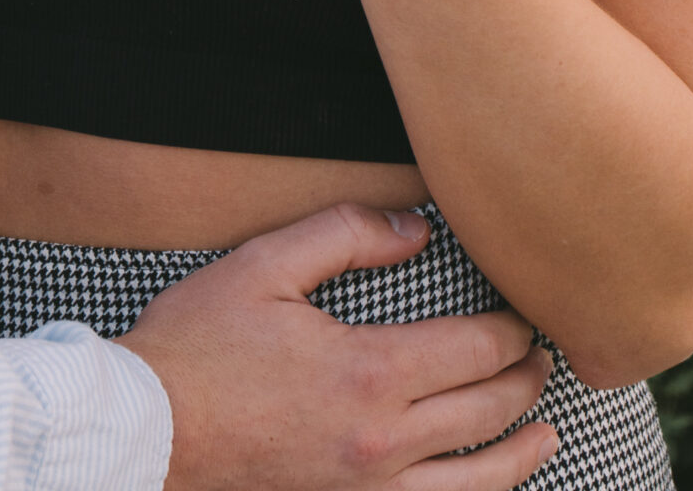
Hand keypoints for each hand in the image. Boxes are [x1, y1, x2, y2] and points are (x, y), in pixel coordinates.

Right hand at [123, 202, 556, 489]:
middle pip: (488, 412)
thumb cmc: (199, 343)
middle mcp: (383, 441)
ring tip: (544, 429)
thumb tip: (416, 228)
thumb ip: (345, 235)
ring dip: (520, 451)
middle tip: (541, 354)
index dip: (512, 329)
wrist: (148, 433)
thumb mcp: (264, 264)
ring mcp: (366, 490)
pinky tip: (481, 485)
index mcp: (370, 371)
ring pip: (476, 482)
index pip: (477, 351)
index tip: (524, 311)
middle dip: (525, 379)